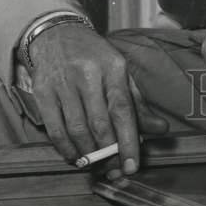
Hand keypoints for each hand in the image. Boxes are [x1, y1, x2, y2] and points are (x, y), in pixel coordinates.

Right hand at [28, 24, 167, 176]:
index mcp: (113, 67)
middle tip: (114, 171)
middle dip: (108, 154)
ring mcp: (63, 83)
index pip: (122, 109)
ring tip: (97, 166)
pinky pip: (55, 130)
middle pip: (99, 124)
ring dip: (88, 155)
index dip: (128, 141)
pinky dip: (66, 150)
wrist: (57, 34)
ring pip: (77, 130)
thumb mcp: (120, 71)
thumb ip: (139, 103)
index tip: (132, 165)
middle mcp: (88, 74)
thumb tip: (162, 130)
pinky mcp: (43, 93)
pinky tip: (75, 157)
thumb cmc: (94, 57)